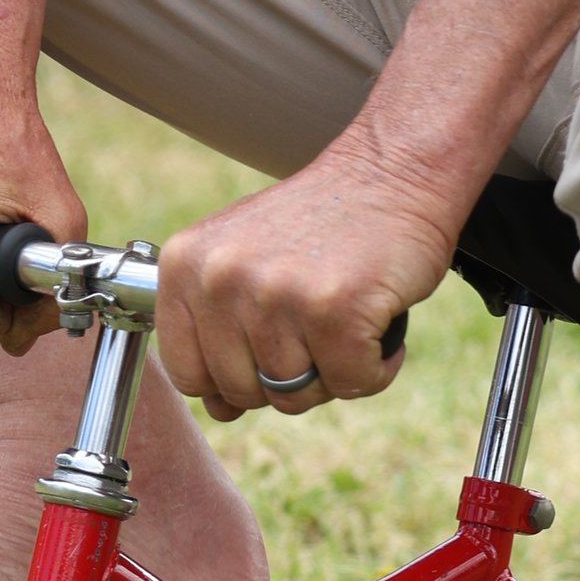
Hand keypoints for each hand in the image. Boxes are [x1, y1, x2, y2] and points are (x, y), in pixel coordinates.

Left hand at [152, 136, 461, 422]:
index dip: (232, 377)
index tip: (265, 346)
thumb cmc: (320, 221)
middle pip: (243, 392)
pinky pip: (353, 383)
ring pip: (297, 395)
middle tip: (317, 323)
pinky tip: (376, 317)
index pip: (188, 373)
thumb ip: (217, 329)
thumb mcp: (243, 258)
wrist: (393, 169)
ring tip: (346, 314)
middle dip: (287, 376)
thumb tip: (220, 411)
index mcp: (185, 265)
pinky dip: (376, 366)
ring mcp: (275, 294)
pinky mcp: (334, 310)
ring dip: (334, 370)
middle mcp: (220, 278)